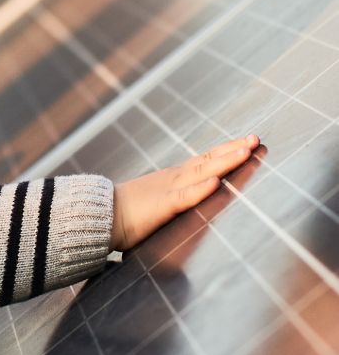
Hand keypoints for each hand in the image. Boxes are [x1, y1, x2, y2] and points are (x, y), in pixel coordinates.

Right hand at [111, 135, 258, 251]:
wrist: (98, 215)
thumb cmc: (124, 214)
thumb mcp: (155, 203)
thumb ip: (174, 202)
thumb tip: (189, 204)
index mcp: (173, 179)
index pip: (205, 161)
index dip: (227, 152)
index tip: (247, 143)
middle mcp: (174, 179)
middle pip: (209, 160)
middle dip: (235, 150)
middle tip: (256, 139)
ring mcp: (168, 190)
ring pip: (202, 173)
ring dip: (226, 162)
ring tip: (246, 152)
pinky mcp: (161, 207)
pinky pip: (184, 198)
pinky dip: (201, 190)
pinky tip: (216, 183)